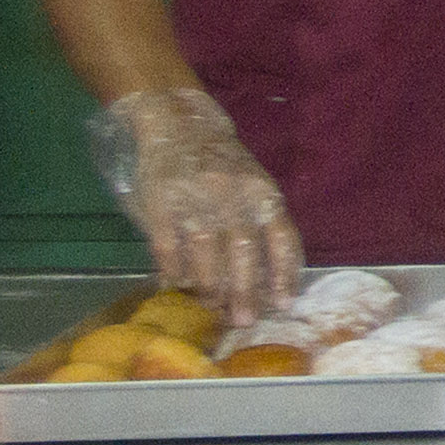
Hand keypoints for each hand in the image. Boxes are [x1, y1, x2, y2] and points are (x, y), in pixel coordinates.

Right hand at [90, 88, 301, 323]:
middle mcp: (232, 197)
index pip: (282, 239)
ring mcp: (195, 200)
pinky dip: (173, 272)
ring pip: (205, 255)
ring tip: (211, 308)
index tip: (283, 304)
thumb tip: (269, 280)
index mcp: (263, 193)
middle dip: (244, 292)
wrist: (180, 124)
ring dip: (208, 288)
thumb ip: (262, 224)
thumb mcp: (255, 185)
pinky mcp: (161, 204)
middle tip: (244, 321)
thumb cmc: (224, 164)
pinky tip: (176, 287)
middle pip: (243, 253)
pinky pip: (168, 247)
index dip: (284, 274)